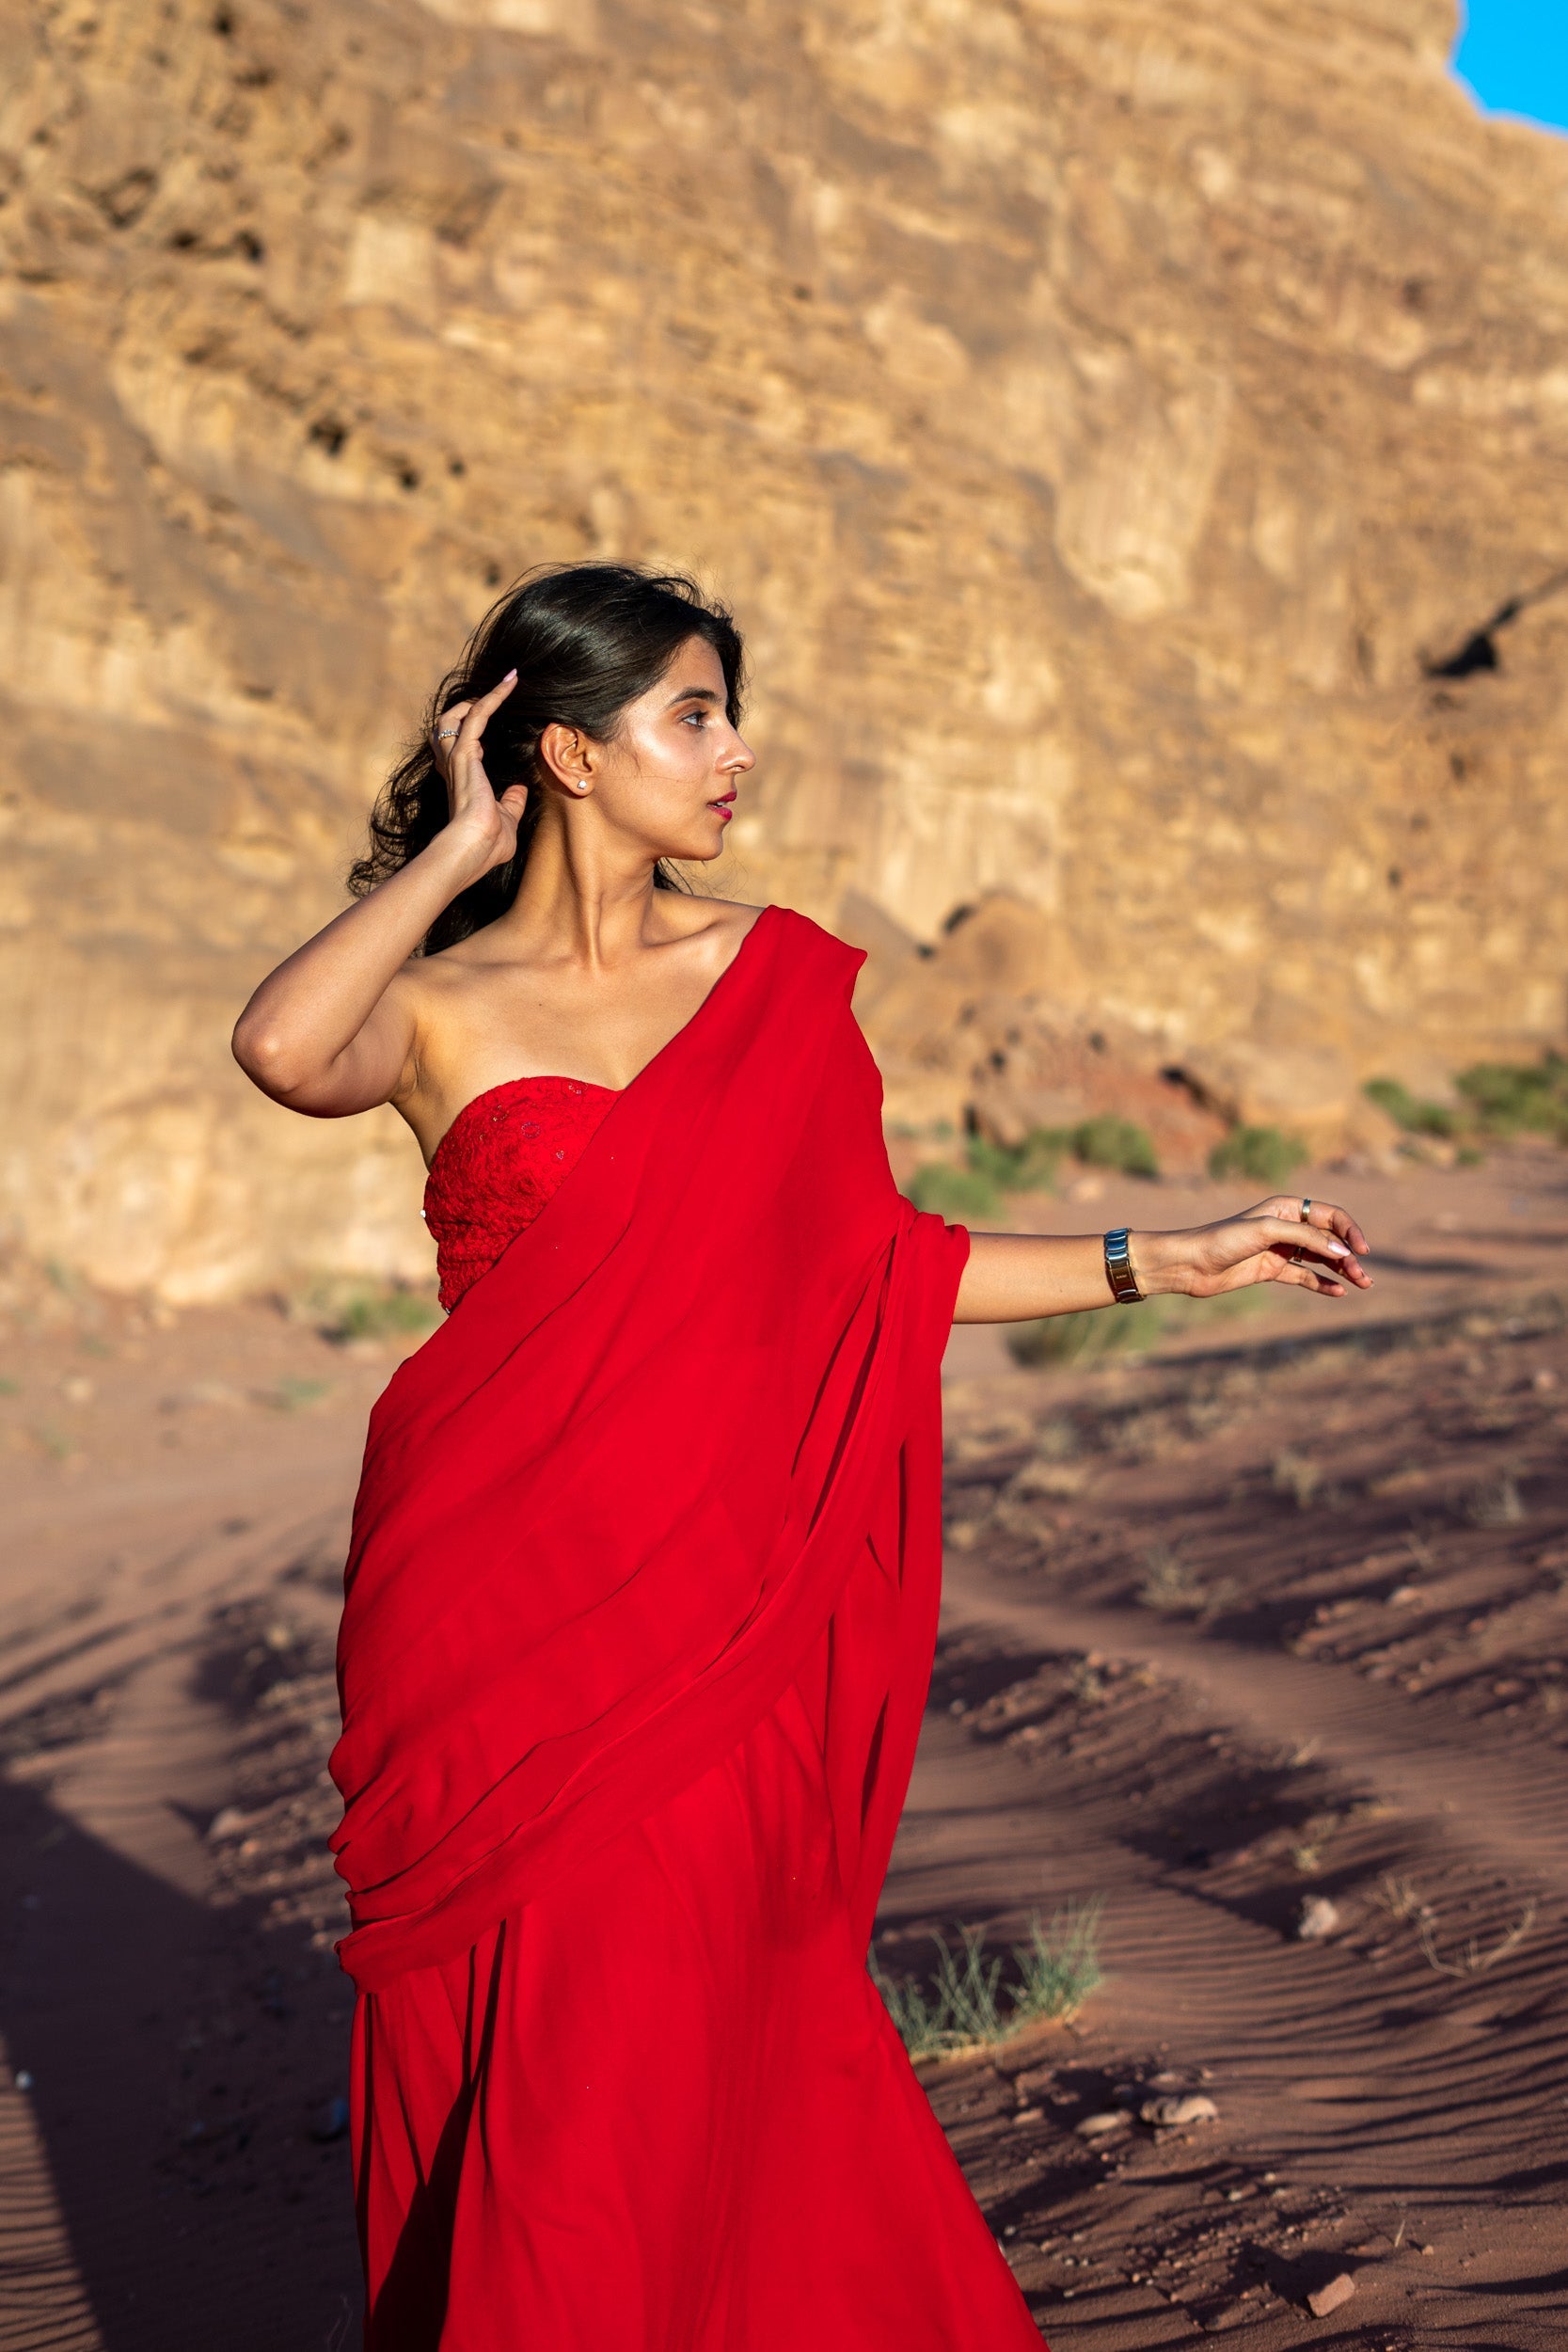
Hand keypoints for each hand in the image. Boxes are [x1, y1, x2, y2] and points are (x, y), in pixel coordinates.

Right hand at [428, 670, 527, 877]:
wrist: (475, 847)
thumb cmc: (488, 843)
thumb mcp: (506, 819)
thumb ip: (511, 802)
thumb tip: (520, 790)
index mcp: (460, 783)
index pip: (457, 750)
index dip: (468, 734)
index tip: (488, 720)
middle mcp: (453, 768)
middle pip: (445, 729)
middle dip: (463, 711)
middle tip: (489, 699)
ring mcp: (456, 758)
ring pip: (453, 716)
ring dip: (475, 699)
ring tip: (500, 688)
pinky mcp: (465, 752)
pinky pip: (477, 714)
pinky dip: (493, 696)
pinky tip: (510, 684)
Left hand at [1140, 1193, 1371, 1299]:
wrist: (1190, 1264)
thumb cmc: (1223, 1240)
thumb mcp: (1266, 1232)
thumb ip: (1305, 1238)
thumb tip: (1342, 1250)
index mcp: (1286, 1207)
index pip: (1330, 1215)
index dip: (1349, 1231)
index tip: (1361, 1251)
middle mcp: (1286, 1225)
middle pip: (1329, 1238)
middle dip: (1348, 1255)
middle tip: (1363, 1277)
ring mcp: (1280, 1249)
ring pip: (1321, 1258)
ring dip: (1341, 1270)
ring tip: (1362, 1285)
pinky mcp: (1272, 1270)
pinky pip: (1305, 1276)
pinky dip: (1322, 1283)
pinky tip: (1338, 1293)